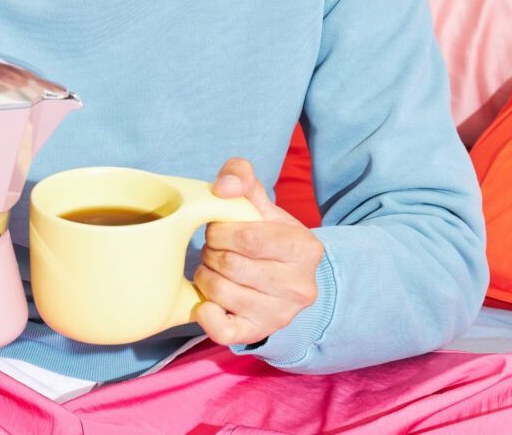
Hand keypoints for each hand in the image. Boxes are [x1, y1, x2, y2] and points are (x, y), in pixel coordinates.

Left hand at [195, 158, 324, 345]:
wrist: (284, 280)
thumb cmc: (268, 237)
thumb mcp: (261, 203)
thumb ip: (242, 177)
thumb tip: (222, 188)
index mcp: (305, 249)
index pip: (249, 238)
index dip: (221, 231)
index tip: (218, 230)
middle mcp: (300, 287)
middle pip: (232, 265)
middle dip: (211, 252)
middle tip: (213, 249)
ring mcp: (281, 315)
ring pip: (221, 292)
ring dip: (205, 276)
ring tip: (213, 268)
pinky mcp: (258, 334)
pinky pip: (222, 330)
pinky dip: (206, 313)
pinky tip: (206, 300)